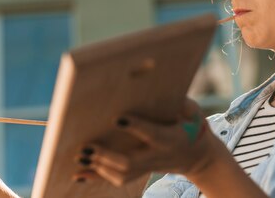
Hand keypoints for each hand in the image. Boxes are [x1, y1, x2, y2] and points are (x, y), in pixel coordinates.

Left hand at [73, 98, 224, 186]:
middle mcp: (157, 157)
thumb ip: (184, 105)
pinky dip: (96, 177)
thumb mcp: (194, 113)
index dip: (136, 127)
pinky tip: (78, 175)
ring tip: (80, 157)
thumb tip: (172, 95)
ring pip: (122, 174)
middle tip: (87, 147)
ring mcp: (148, 167)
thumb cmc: (192, 126)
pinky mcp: (140, 171)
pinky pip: (117, 178)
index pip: (152, 134)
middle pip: (130, 162)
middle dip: (107, 156)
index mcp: (171, 139)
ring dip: (99, 168)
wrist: (196, 156)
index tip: (117, 118)